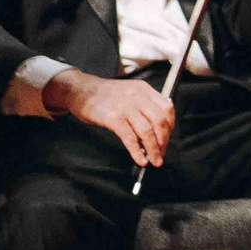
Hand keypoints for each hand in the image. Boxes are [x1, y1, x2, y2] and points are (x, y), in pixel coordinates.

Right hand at [46, 69, 175, 166]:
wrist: (79, 90)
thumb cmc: (105, 95)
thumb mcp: (129, 91)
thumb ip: (145, 104)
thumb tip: (159, 127)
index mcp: (144, 89)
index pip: (167, 108)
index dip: (170, 126)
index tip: (167, 138)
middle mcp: (138, 96)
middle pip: (160, 121)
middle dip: (164, 141)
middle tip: (161, 153)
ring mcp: (125, 107)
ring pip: (147, 131)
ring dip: (154, 149)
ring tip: (155, 160)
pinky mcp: (112, 118)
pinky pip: (130, 138)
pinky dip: (137, 151)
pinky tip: (140, 160)